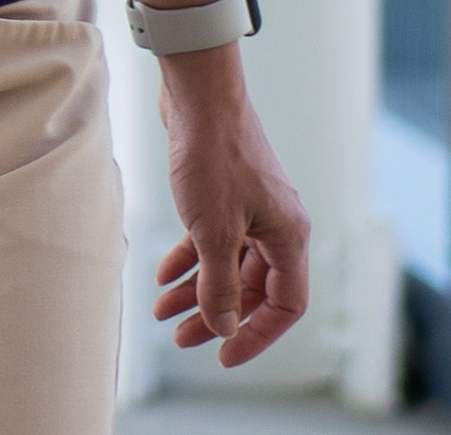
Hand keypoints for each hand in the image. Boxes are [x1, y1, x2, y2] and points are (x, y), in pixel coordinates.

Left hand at [145, 54, 315, 365]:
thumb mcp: (213, 231)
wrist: (198, 95)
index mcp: (289, 237)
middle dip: (216, 314)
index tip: (224, 354)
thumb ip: (218, 284)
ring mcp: (253, 209)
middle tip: (180, 338)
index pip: (286, 305)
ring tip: (161, 311)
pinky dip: (190, 257)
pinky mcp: (227, 194)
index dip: (258, 334)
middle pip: (252, 288)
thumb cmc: (214, 157)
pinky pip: (213, 239)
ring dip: (197, 289)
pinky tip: (163, 274)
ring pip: (228, 264)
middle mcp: (277, 226)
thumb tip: (222, 326)